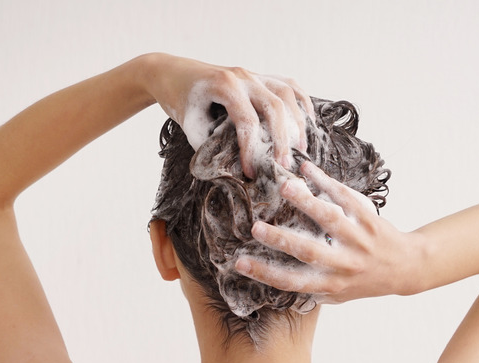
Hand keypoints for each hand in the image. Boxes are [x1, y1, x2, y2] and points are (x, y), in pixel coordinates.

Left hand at [142, 53, 313, 177]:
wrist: (172, 73)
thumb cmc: (180, 100)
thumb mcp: (191, 126)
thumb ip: (212, 146)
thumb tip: (234, 172)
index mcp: (224, 86)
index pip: (247, 121)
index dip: (251, 150)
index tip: (251, 173)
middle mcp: (243, 76)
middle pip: (275, 106)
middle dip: (282, 139)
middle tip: (284, 166)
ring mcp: (254, 73)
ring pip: (287, 93)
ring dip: (297, 122)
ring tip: (299, 148)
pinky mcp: (260, 76)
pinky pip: (288, 85)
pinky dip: (300, 103)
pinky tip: (306, 122)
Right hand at [234, 161, 425, 302]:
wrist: (407, 268)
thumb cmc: (365, 281)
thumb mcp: (338, 294)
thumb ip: (310, 288)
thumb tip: (272, 278)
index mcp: (333, 284)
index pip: (293, 282)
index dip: (265, 273)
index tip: (240, 262)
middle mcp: (346, 265)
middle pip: (309, 252)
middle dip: (281, 240)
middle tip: (255, 228)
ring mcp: (360, 241)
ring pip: (331, 219)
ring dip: (306, 202)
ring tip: (284, 187)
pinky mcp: (371, 221)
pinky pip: (348, 199)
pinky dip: (328, 183)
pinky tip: (308, 171)